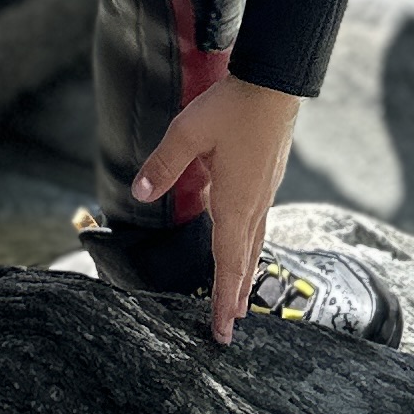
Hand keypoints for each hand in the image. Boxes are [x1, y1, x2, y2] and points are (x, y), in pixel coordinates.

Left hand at [134, 74, 301, 345]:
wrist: (275, 83)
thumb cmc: (233, 107)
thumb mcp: (187, 133)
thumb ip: (163, 165)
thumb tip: (138, 193)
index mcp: (237, 204)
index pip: (228, 263)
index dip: (223, 298)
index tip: (222, 330)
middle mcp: (255, 206)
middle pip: (244, 262)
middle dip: (235, 297)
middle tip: (227, 328)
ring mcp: (265, 193)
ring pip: (254, 245)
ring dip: (244, 274)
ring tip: (239, 299)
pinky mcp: (268, 180)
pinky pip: (258, 225)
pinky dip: (250, 248)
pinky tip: (244, 243)